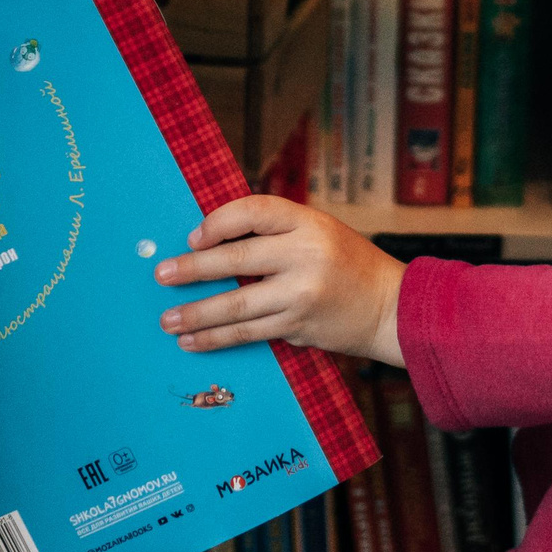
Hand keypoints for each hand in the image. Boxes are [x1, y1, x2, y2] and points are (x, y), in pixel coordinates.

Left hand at [154, 195, 406, 366]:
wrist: (389, 307)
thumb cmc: (347, 263)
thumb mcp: (318, 230)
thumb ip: (274, 232)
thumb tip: (211, 240)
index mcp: (308, 222)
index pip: (253, 211)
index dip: (217, 222)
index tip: (193, 237)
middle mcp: (305, 255)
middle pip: (236, 260)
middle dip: (193, 269)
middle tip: (162, 274)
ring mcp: (301, 294)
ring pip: (237, 305)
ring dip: (197, 313)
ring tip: (168, 319)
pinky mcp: (297, 326)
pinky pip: (248, 333)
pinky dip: (217, 338)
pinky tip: (193, 341)